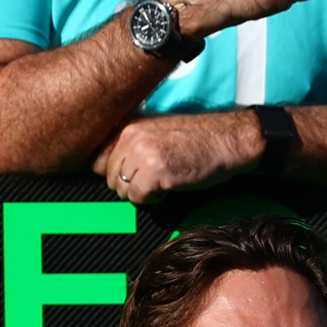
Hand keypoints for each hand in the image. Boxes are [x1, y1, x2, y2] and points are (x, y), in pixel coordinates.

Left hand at [92, 112, 260, 204]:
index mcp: (129, 126)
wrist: (229, 140)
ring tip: (163, 181)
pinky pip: (138, 198)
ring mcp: (142, 153)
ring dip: (142, 193)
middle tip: (154, 178)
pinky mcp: (155, 171)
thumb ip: (130, 146)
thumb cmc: (197, 140)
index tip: (131, 175)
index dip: (115, 173)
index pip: (97, 160)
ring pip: (122, 190)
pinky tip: (170, 186)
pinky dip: (154, 200)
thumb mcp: (156, 133)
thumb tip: (105, 170)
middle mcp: (131, 137)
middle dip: (129, 185)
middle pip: (109, 179)